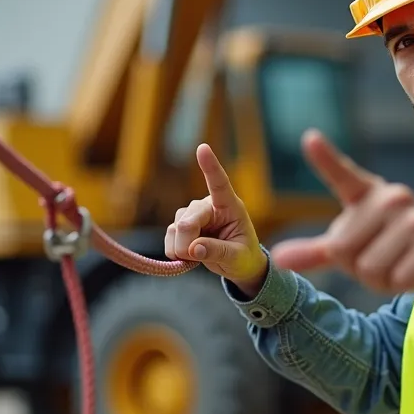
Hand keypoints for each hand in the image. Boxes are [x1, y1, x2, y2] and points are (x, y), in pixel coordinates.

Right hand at [165, 143, 268, 292]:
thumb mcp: (238, 257)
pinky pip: (169, 235)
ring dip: (180, 248)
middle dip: (186, 242)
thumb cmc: (244, 256)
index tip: (203, 148)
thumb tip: (193, 248)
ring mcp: (193, 214)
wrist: (238, 265)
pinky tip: (186, 257)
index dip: (210, 166)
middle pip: (188, 219)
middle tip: (193, 257)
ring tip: (197, 258)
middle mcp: (209, 206)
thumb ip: (217, 251)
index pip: (220, 183)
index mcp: (230, 206)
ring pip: (176, 227)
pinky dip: (173, 250)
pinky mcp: (181, 225)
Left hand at [270, 129, 413, 294]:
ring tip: (400, 262)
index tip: (309, 139)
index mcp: (368, 194)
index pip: (342, 175)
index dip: (324, 158)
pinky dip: (400, 285)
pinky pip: (396, 280)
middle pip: (344, 251)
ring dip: (380, 279)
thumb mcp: (353, 245)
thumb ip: (316, 251)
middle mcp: (391, 198)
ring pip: (370, 270)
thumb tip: (277, 258)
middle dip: (357, 267)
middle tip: (383, 257)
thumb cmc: (392, 245)